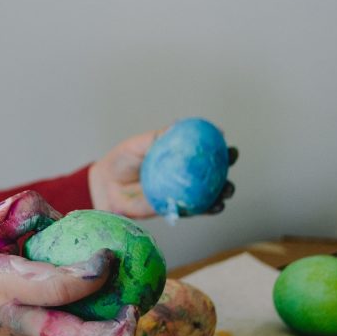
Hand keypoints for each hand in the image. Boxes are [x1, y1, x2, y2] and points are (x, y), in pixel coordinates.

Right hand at [0, 190, 137, 335]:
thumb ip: (24, 215)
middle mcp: (13, 320)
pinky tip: (105, 328)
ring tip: (127, 322)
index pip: (56, 287)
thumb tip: (66, 217)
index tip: (108, 256)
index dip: (89, 275)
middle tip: (133, 310)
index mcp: (2, 285)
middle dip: (108, 331)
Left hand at [88, 129, 237, 218]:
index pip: (203, 150)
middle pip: (212, 171)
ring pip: (209, 193)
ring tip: (227, 189)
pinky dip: (207, 209)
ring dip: (223, 191)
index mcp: (177, 156)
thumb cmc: (123, 160)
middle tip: (230, 162)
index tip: (225, 140)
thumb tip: (179, 125)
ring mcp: (180, 192)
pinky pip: (195, 209)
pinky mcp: (175, 208)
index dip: (217, 146)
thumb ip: (159, 137)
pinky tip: (215, 206)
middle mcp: (183, 174)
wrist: (107, 185)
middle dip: (226, 168)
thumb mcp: (140, 144)